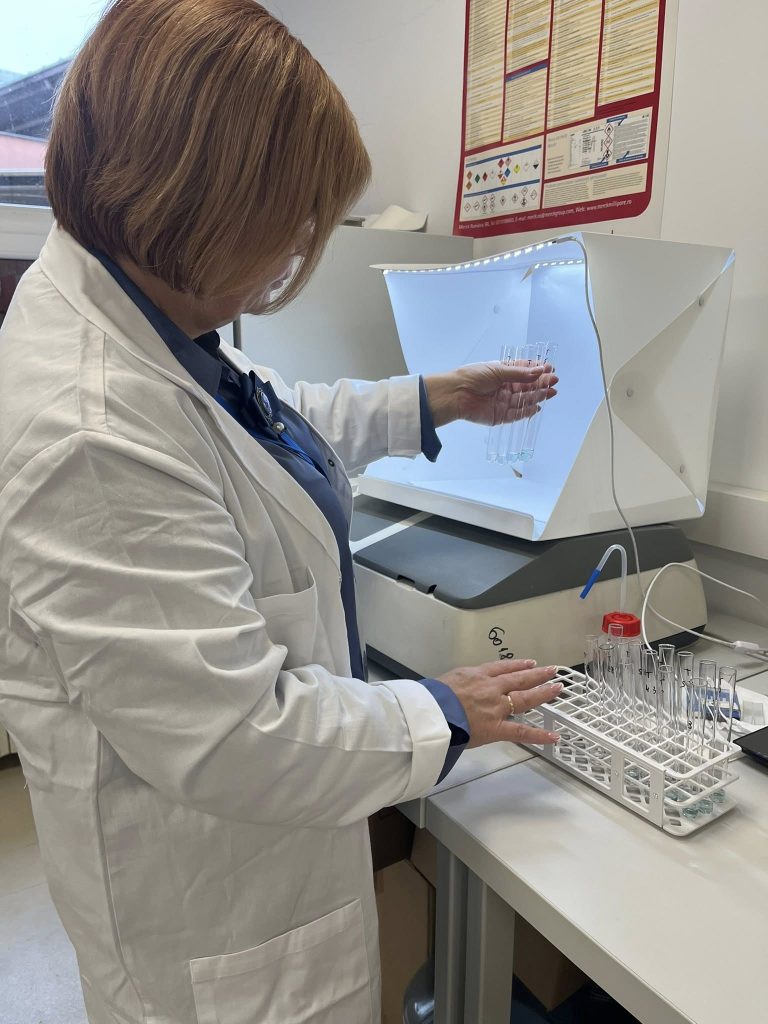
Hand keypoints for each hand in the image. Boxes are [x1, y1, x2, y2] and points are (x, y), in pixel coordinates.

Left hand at [423, 361, 557, 428]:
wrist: (455, 394)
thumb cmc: (472, 377)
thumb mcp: (498, 370)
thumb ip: (520, 374)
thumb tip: (540, 371)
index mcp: (501, 373)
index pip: (523, 371)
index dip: (536, 370)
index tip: (549, 368)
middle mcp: (503, 388)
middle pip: (526, 387)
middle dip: (540, 384)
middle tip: (554, 381)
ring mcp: (502, 402)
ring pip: (523, 400)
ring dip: (537, 397)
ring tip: (551, 392)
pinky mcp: (499, 416)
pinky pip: (516, 415)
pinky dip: (526, 412)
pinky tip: (537, 407)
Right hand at [437, 659, 561, 746]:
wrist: (430, 713)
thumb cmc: (432, 698)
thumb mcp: (445, 681)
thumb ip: (458, 684)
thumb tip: (459, 689)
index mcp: (476, 675)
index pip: (502, 667)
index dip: (517, 665)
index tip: (529, 663)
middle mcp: (490, 688)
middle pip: (519, 679)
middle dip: (537, 674)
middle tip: (551, 670)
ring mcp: (496, 707)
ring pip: (525, 698)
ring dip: (543, 693)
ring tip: (558, 688)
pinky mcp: (496, 728)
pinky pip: (521, 732)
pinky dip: (538, 735)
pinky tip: (554, 736)